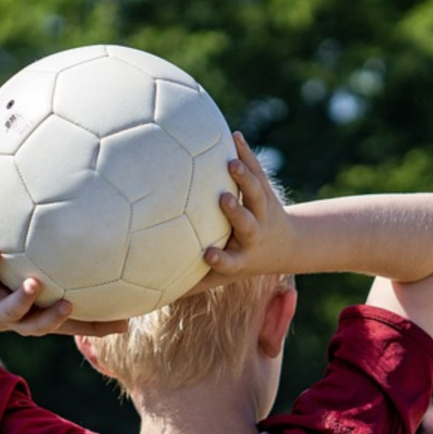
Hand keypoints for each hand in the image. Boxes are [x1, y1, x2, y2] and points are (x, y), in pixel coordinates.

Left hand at [0, 224, 126, 336]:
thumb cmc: (38, 307)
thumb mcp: (62, 317)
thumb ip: (92, 321)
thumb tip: (129, 324)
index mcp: (28, 320)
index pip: (41, 323)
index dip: (53, 316)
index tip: (68, 304)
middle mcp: (6, 308)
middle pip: (11, 310)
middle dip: (22, 298)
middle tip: (34, 283)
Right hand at [193, 132, 294, 290]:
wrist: (283, 245)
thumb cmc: (239, 261)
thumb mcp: (219, 276)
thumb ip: (191, 283)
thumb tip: (149, 296)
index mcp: (241, 258)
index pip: (229, 260)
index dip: (219, 257)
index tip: (206, 253)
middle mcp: (254, 235)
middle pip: (247, 224)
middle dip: (237, 212)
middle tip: (224, 199)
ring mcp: (262, 210)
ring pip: (256, 194)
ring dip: (244, 178)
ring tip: (232, 162)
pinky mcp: (265, 191)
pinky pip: (257, 170)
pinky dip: (246, 153)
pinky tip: (233, 136)